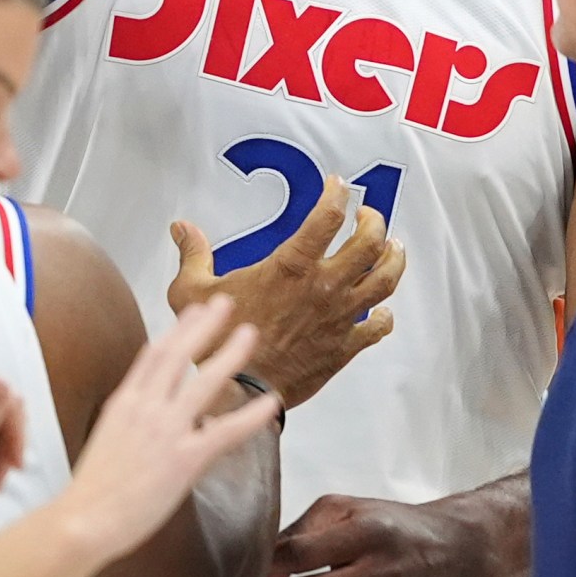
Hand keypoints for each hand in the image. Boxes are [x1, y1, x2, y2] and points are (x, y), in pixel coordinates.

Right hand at [58, 296, 280, 564]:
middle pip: (177, 355)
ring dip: (229, 354)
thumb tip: (148, 416)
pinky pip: (226, 431)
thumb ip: (129, 422)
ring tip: (250, 333)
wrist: (82, 519)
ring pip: (204, 382)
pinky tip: (272, 402)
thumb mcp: (105, 441)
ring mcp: (166, 431)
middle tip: (224, 303)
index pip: (153, 356)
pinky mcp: (184, 458)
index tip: (193, 313)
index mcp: (123, 403)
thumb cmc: (90, 493)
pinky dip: (251, 416)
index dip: (176, 332)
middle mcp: (145, 408)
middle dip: (203, 326)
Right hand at [167, 178, 402, 408]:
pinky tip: (382, 311)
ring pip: (384, 280)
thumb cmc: (220, 342)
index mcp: (291, 267)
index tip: (338, 185)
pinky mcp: (344, 345)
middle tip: (369, 216)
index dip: (337, 194)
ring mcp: (339, 316)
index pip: (327, 217)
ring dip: (393, 259)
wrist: (242, 390)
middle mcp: (323, 287)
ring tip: (392, 248)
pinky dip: (384, 316)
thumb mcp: (192, 292)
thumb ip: (193, 255)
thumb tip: (182, 229)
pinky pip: (377, 327)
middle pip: (369, 242)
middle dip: (374, 222)